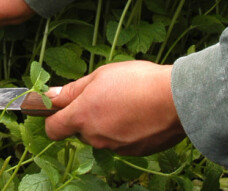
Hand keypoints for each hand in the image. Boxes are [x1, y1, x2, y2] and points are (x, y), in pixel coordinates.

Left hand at [45, 61, 185, 155]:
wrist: (177, 99)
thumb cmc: (137, 82)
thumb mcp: (100, 76)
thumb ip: (73, 90)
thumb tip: (51, 96)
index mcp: (82, 116)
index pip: (53, 128)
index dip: (52, 118)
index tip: (57, 108)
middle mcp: (95, 137)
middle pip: (80, 130)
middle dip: (87, 115)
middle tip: (105, 95)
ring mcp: (115, 147)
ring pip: (102, 135)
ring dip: (108, 122)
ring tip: (128, 102)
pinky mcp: (135, 152)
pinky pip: (122, 141)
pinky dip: (126, 130)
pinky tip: (140, 114)